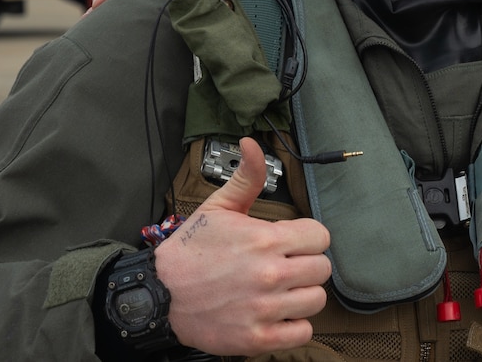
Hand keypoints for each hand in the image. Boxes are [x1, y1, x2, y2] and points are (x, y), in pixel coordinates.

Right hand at [154, 137, 333, 355]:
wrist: (159, 294)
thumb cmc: (191, 251)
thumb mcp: (218, 207)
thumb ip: (247, 177)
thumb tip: (252, 143)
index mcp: (266, 239)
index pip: (320, 237)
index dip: (308, 238)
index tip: (293, 244)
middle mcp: (270, 274)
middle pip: (322, 269)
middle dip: (307, 265)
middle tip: (287, 267)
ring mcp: (264, 308)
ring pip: (316, 300)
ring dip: (302, 295)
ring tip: (282, 291)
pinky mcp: (257, 337)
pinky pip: (301, 332)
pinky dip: (294, 325)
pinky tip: (278, 314)